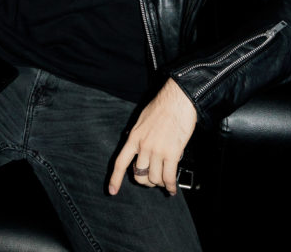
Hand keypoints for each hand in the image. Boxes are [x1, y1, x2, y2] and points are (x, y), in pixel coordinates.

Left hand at [108, 78, 196, 196]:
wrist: (178, 99)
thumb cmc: (162, 106)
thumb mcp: (142, 120)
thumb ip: (139, 136)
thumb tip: (139, 149)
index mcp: (134, 137)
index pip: (121, 162)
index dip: (115, 179)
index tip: (112, 191)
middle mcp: (143, 146)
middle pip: (139, 175)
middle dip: (146, 181)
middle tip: (152, 180)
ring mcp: (157, 150)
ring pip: (154, 178)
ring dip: (159, 183)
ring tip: (164, 182)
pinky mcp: (172, 153)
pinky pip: (168, 177)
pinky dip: (170, 186)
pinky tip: (172, 189)